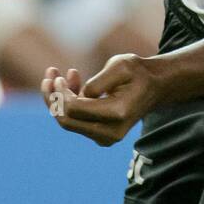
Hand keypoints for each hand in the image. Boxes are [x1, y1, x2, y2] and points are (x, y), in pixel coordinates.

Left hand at [39, 56, 161, 145]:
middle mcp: (111, 132)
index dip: (61, 93)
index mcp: (117, 113)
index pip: (75, 109)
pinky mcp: (99, 135)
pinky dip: (68, 102)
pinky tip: (71, 80)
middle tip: (49, 76)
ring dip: (57, 99)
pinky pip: (76, 121)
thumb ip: (98, 82)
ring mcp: (105, 137)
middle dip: (53, 98)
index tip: (60, 76)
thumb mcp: (120, 66)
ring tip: (54, 74)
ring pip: (68, 121)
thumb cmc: (137, 73)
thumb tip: (79, 96)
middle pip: (67, 120)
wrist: (154, 88)